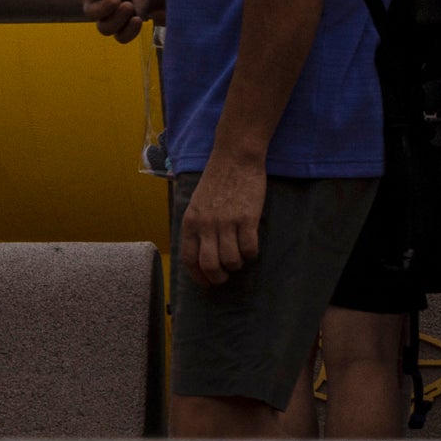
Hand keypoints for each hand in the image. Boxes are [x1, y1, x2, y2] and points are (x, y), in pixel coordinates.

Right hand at [83, 0, 164, 43]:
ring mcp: (106, 20)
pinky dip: (130, 31)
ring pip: (105, 28)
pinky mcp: (120, 29)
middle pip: (90, 13)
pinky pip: (121, 37)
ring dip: (118, 19)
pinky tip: (137, 19)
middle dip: (103, 9)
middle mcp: (92, 6)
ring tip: (130, 6)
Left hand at [181, 154, 267, 288]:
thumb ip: (197, 226)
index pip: (189, 259)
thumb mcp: (196, 203)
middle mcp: (206, 224)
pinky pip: (250, 248)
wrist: (235, 157)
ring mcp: (227, 222)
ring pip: (231, 260)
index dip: (198, 276)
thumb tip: (200, 252)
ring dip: (237, 265)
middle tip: (225, 275)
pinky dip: (251, 254)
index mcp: (190, 222)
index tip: (207, 283)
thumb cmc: (216, 180)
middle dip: (218, 277)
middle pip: (209, 265)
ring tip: (239, 257)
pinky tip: (251, 246)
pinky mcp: (247, 218)